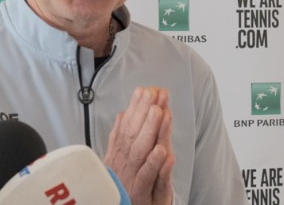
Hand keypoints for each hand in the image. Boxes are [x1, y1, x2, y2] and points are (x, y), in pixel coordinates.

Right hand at [104, 87, 173, 204]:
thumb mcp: (120, 162)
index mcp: (118, 158)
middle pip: (133, 138)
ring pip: (141, 156)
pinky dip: (158, 167)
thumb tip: (122, 113)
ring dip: (151, 133)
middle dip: (143, 115)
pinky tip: (165, 153)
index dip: (135, 109)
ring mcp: (134, 183)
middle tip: (154, 96)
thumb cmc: (127, 186)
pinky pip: (151, 182)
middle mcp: (124, 168)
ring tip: (161, 114)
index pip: (126, 128)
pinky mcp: (146, 198)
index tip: (144, 90)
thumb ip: (120, 139)